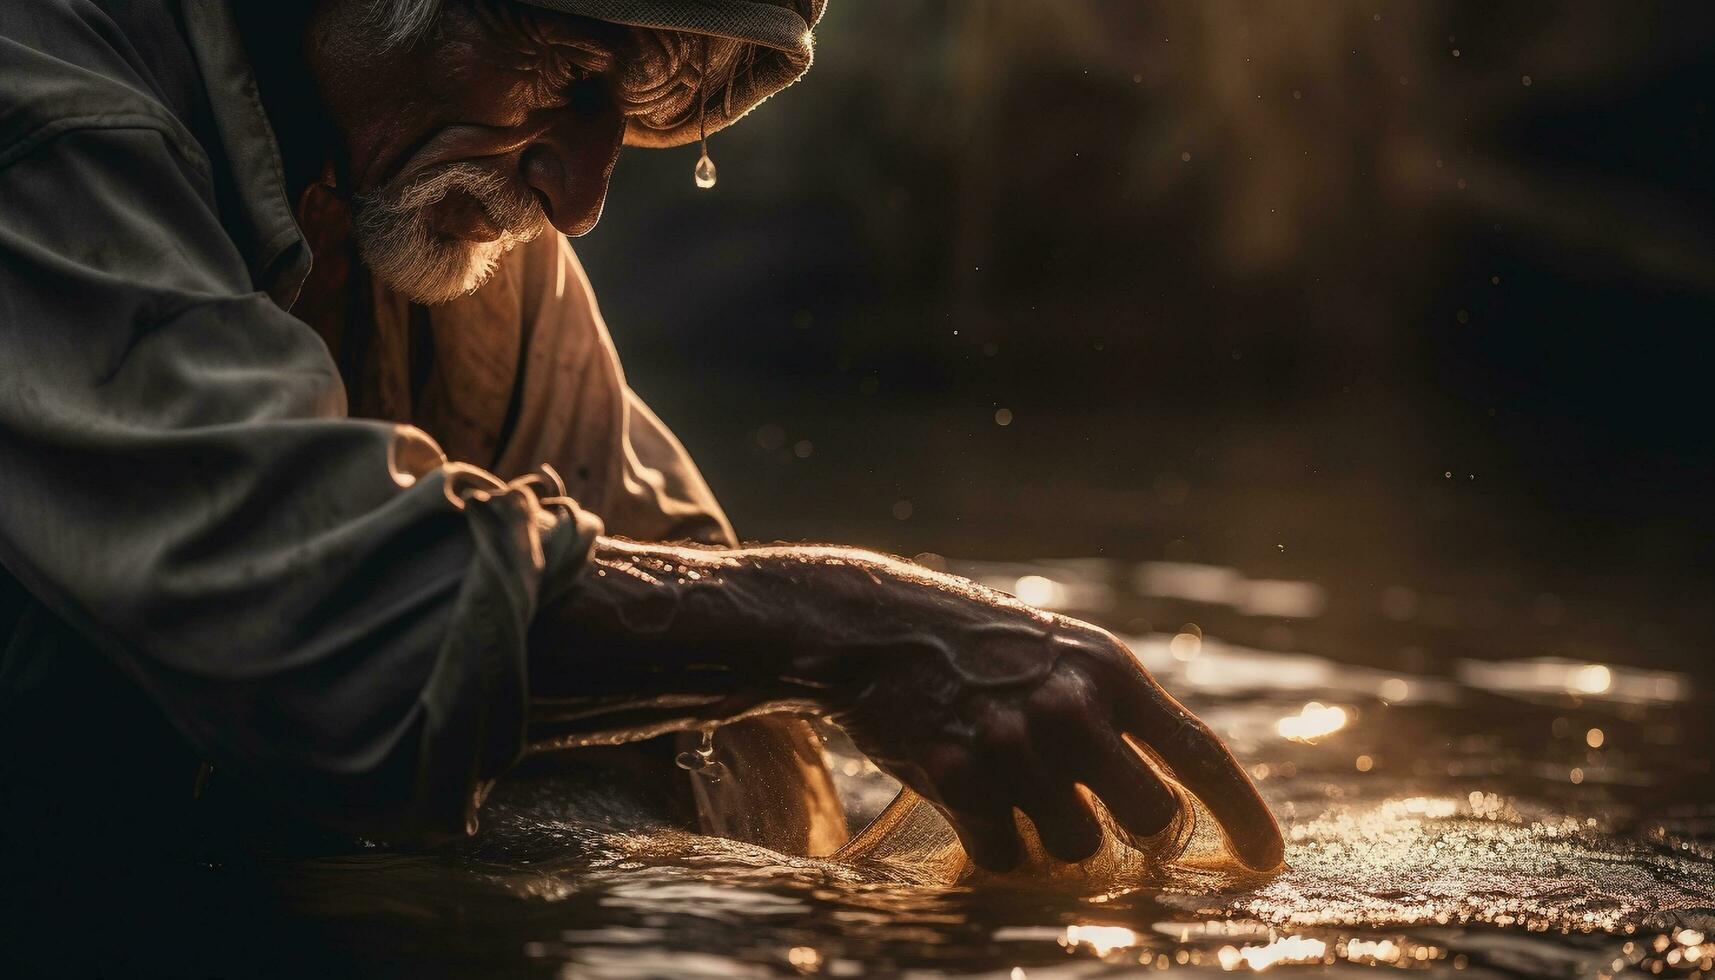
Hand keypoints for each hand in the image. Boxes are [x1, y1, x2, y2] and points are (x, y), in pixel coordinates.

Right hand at [810, 570, 1282, 872]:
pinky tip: (972, 797)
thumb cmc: (988, 653)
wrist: (881, 628)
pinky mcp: (958, 775)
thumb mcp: (1068, 657)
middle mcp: (1072, 707)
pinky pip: (1005, 857)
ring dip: (1053, 838)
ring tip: (1016, 790)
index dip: (1243, 812)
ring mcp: (1014, 742)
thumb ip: (1121, 717)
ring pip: (1076, 848)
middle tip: (1109, 821)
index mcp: (1109, 672)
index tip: (1268, 858)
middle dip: (1141, 836)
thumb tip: (1177, 810)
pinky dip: (995, 846)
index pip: (1198, 751)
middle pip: (1153, 819)